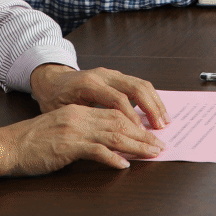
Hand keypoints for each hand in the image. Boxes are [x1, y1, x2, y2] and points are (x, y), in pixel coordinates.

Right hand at [0, 103, 162, 176]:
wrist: (8, 145)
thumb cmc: (33, 141)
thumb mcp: (61, 128)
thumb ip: (83, 130)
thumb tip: (108, 141)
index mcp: (79, 111)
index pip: (115, 114)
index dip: (136, 124)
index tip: (150, 134)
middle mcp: (80, 117)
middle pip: (120, 123)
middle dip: (143, 135)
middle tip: (159, 145)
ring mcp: (74, 131)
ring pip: (114, 135)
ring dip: (136, 146)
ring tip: (151, 154)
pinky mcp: (68, 146)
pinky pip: (96, 151)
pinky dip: (112, 158)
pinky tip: (124, 165)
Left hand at [29, 63, 168, 133]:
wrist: (51, 80)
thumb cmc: (54, 99)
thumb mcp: (62, 112)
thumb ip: (83, 122)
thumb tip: (102, 141)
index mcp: (89, 84)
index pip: (117, 99)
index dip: (131, 117)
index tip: (140, 134)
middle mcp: (104, 75)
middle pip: (136, 88)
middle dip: (151, 109)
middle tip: (160, 127)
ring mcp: (113, 74)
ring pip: (142, 84)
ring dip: (155, 103)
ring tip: (164, 121)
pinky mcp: (118, 76)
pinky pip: (139, 85)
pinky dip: (151, 98)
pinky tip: (157, 112)